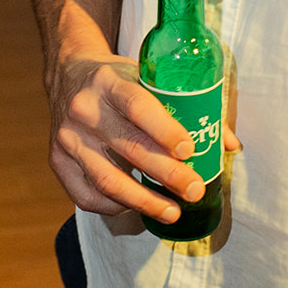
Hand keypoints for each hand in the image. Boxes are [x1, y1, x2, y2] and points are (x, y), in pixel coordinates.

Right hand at [46, 0, 241, 223]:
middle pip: (130, 148)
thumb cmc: (120, 80)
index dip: (165, 131)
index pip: (139, 107)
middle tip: (195, 191)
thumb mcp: (148, 78)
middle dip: (167, 174)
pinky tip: (136, 208)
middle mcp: (85, 109)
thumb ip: (188, 108)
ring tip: (172, 212)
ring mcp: (68, 137)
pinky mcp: (57, 161)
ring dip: (144, 201)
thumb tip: (230, 144)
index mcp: (110, 81)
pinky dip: (115, 206)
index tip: (190, 151)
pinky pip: (87, 195)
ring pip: (108, 179)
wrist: (68, 75)